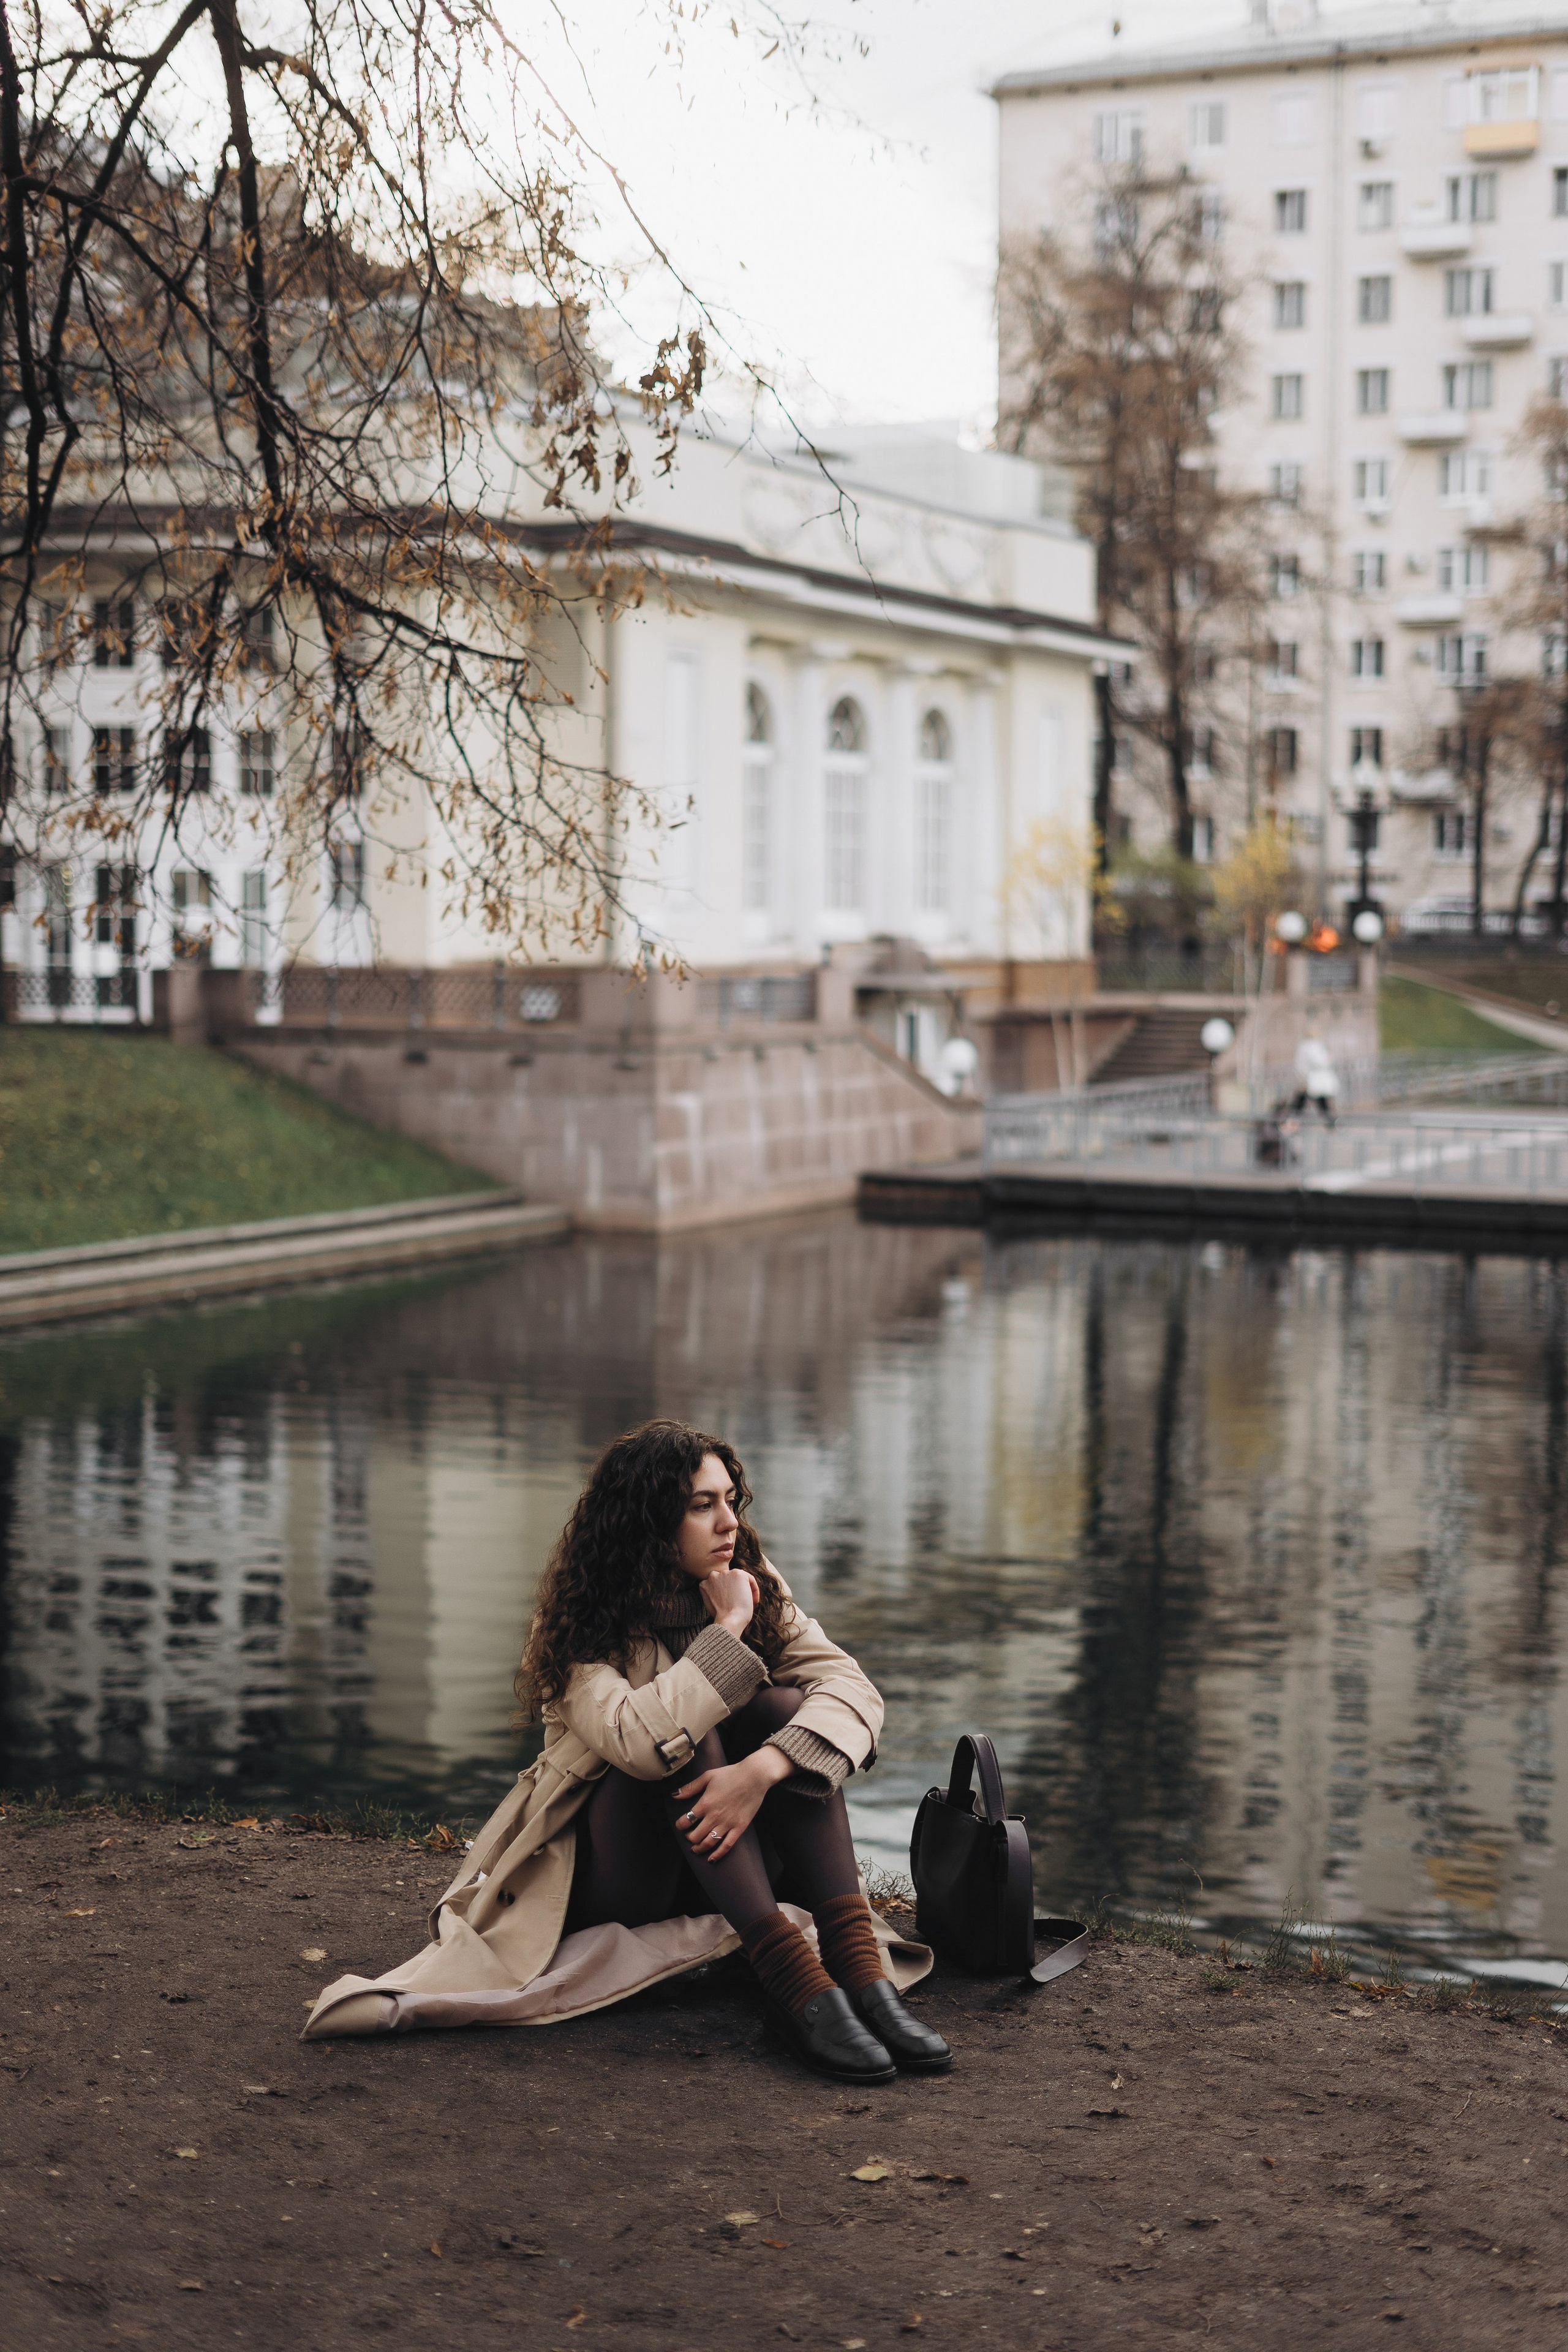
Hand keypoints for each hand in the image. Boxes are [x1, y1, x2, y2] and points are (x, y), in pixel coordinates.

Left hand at [674, 1748, 792, 1862]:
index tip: (680, 1825)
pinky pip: (727, 1845)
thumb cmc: (731, 1774)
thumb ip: (690, 1787)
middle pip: (695, 1835)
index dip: (680, 1825)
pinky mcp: (739, 1827)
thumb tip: (674, 1794)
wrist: (754, 1776)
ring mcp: (728, 1823)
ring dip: (699, 1848)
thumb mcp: (708, 1776)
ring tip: (695, 1849)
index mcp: (705, 1803)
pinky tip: (711, 1859)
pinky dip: (718, 1854)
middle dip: (689, 1838)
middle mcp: (715, 1816)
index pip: (686, 1820)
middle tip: (688, 1837)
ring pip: (709, 1843)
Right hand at [699, 1566, 759, 1636]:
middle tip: (739, 1603)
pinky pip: (749, 1578)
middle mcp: (713, 1575)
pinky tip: (754, 1601)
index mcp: (704, 1583)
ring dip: (744, 1589)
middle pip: (728, 1579)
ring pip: (739, 1579)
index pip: (718, 1583)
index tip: (732, 1603)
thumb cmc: (723, 1617)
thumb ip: (714, 1594)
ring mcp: (725, 1573)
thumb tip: (724, 1592)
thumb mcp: (712, 1604)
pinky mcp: (738, 1574)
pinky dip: (754, 1589)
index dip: (727, 1593)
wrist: (730, 1620)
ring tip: (747, 1603)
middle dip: (734, 1589)